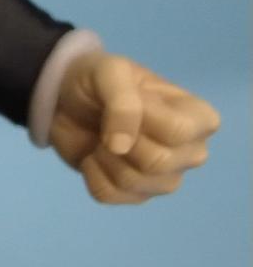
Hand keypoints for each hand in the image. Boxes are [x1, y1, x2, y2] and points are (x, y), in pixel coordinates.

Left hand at [49, 53, 219, 204]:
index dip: (140, 118)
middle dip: (120, 140)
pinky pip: (110, 195)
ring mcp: (166, 177)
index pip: (177, 131)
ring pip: (133, 183)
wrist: (68, 99)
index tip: (122, 101)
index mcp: (198, 118)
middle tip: (108, 123)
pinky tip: (93, 157)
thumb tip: (122, 147)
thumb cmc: (99, 81)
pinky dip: (90, 174)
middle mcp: (191, 152)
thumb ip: (123, 102)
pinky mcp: (136, 194)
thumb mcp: (110, 71)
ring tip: (101, 138)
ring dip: (103, 157)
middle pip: (158, 162)